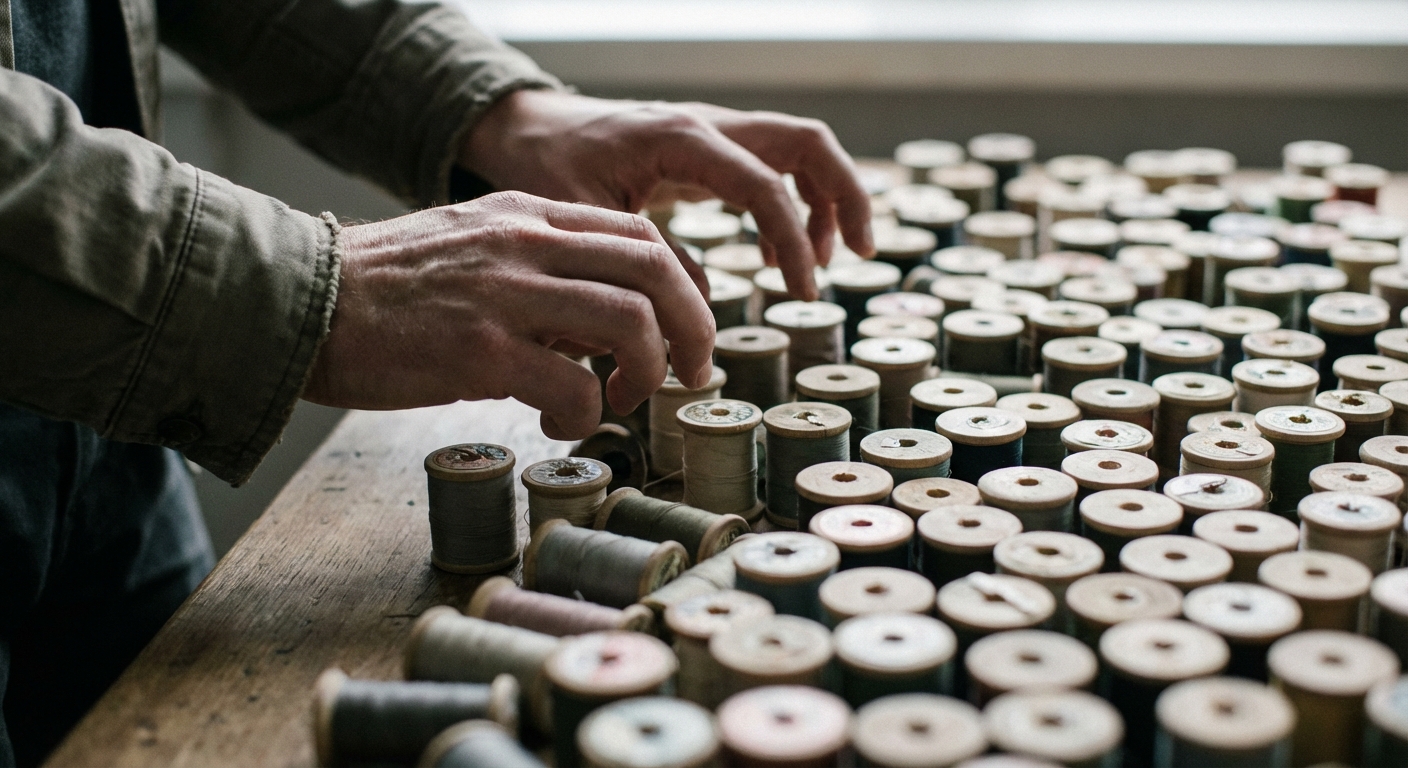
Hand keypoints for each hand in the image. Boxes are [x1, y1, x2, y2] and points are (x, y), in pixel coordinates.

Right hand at [303, 192, 713, 439]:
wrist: (301, 302)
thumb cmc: (382, 290)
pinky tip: (560, 424)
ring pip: (630, 321)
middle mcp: (526, 242)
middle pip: (657, 269)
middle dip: (693, 328)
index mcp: (528, 214)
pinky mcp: (480, 348)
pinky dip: (586, 415)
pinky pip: (574, 385)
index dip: (681, 287)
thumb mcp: (470, 247)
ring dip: (646, 372)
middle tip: (689, 373)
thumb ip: (536, 268)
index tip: (682, 332)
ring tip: (620, 402)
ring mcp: (506, 293)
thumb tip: (595, 325)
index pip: (641, 235)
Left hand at [460, 90, 874, 299]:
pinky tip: (777, 256)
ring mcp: (713, 132)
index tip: (801, 292)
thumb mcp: (585, 222)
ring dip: (826, 199)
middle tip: (862, 253)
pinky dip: (792, 204)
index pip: (765, 185)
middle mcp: (708, 126)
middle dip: (845, 195)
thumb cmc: (547, 168)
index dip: (794, 241)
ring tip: (824, 261)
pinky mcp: (709, 149)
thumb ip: (647, 258)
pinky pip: (771, 166)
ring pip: (798, 149)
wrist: (529, 130)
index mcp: (681, 139)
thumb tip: (703, 299)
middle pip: (806, 142)